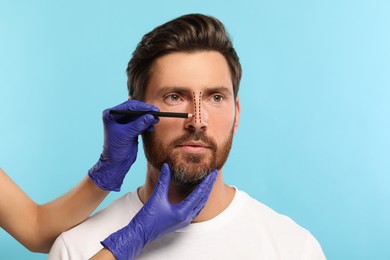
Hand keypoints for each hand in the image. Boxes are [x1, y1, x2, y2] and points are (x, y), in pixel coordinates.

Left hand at [88, 100, 158, 190]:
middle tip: (156, 113)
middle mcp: (116, 117)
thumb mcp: (127, 135)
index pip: (128, 106)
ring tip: (156, 121)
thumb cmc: (115, 149)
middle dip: (145, 112)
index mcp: (111, 115)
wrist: (115, 164)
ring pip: (138, 116)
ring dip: (147, 118)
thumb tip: (151, 116)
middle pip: (134, 110)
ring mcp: (123, 123)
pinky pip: (140, 123)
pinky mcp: (130, 129)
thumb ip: (139, 124)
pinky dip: (146, 124)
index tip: (152, 109)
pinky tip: (151, 128)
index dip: (142, 107)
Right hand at [101, 163, 217, 259]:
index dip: (206, 182)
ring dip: (205, 194)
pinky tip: (198, 195)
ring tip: (208, 183)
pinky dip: (199, 200)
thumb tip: (167, 166)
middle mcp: (186, 218)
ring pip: (200, 205)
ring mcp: (184, 221)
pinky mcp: (180, 222)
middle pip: (203, 199)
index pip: (199, 194)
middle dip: (208, 186)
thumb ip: (163, 180)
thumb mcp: (157, 196)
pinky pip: (195, 210)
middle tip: (214, 174)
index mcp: (183, 212)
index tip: (212, 172)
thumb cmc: (148, 217)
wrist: (140, 233)